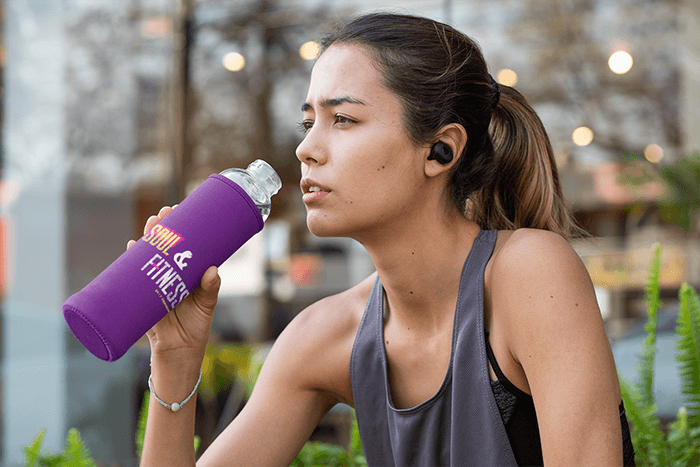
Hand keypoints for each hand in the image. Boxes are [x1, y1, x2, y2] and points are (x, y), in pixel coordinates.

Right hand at [127, 206, 220, 358]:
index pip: (182, 245)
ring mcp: (153, 282)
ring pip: (148, 256)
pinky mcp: (142, 295)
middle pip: (163, 245)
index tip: (181, 209)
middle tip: (165, 212)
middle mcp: (168, 274)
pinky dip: (131, 260)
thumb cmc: (195, 328)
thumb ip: (210, 289)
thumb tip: (211, 270)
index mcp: (185, 273)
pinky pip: (134, 275)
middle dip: (162, 227)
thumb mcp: (206, 306)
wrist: (178, 353)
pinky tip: (132, 246)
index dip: (180, 227)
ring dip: (147, 238)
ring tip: (151, 224)